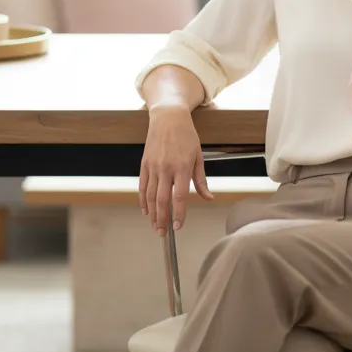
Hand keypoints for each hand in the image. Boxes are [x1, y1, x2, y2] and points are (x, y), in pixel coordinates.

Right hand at [139, 103, 212, 235]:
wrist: (168, 117)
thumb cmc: (186, 136)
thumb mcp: (198, 156)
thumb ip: (201, 180)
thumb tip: (209, 198)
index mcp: (182, 167)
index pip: (180, 197)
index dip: (179, 214)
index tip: (179, 226)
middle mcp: (165, 168)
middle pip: (161, 200)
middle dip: (162, 219)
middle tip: (163, 234)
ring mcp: (153, 166)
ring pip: (149, 196)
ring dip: (152, 214)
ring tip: (155, 226)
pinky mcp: (144, 164)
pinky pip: (142, 186)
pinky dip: (142, 200)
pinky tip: (146, 211)